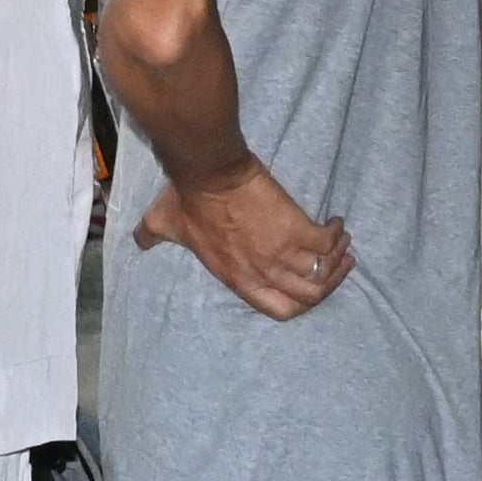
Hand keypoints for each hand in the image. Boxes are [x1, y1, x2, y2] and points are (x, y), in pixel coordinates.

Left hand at [136, 159, 352, 320]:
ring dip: (338, 262)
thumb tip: (138, 240)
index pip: (277, 310)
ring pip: (322, 274)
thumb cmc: (186, 196)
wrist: (208, 170)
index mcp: (237, 277)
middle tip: (336, 268)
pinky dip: (337, 236)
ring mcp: (280, 253)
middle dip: (327, 286)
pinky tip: (337, 224)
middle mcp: (262, 272)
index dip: (298, 305)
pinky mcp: (296, 228)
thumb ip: (152, 237)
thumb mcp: (165, 224)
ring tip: (344, 245)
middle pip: (308, 297)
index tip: (307, 290)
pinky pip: (327, 243)